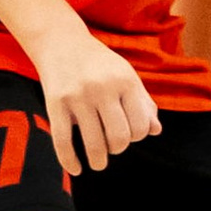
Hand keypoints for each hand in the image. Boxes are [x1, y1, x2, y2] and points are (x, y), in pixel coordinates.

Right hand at [32, 18, 161, 177]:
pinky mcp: (55, 103)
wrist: (61, 41)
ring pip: (93, 143)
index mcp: (125, 81)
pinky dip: (70, 161)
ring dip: (98, 161)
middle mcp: (103, 88)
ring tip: (98, 162)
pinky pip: (62, 141)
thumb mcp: (126, 75)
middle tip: (113, 147)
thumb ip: (143, 102)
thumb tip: (155, 131)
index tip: (128, 135)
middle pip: (119, 138)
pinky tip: (76, 169)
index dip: (137, 137)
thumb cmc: (99, 63)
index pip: (141, 126)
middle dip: (118, 149)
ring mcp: (78, 96)